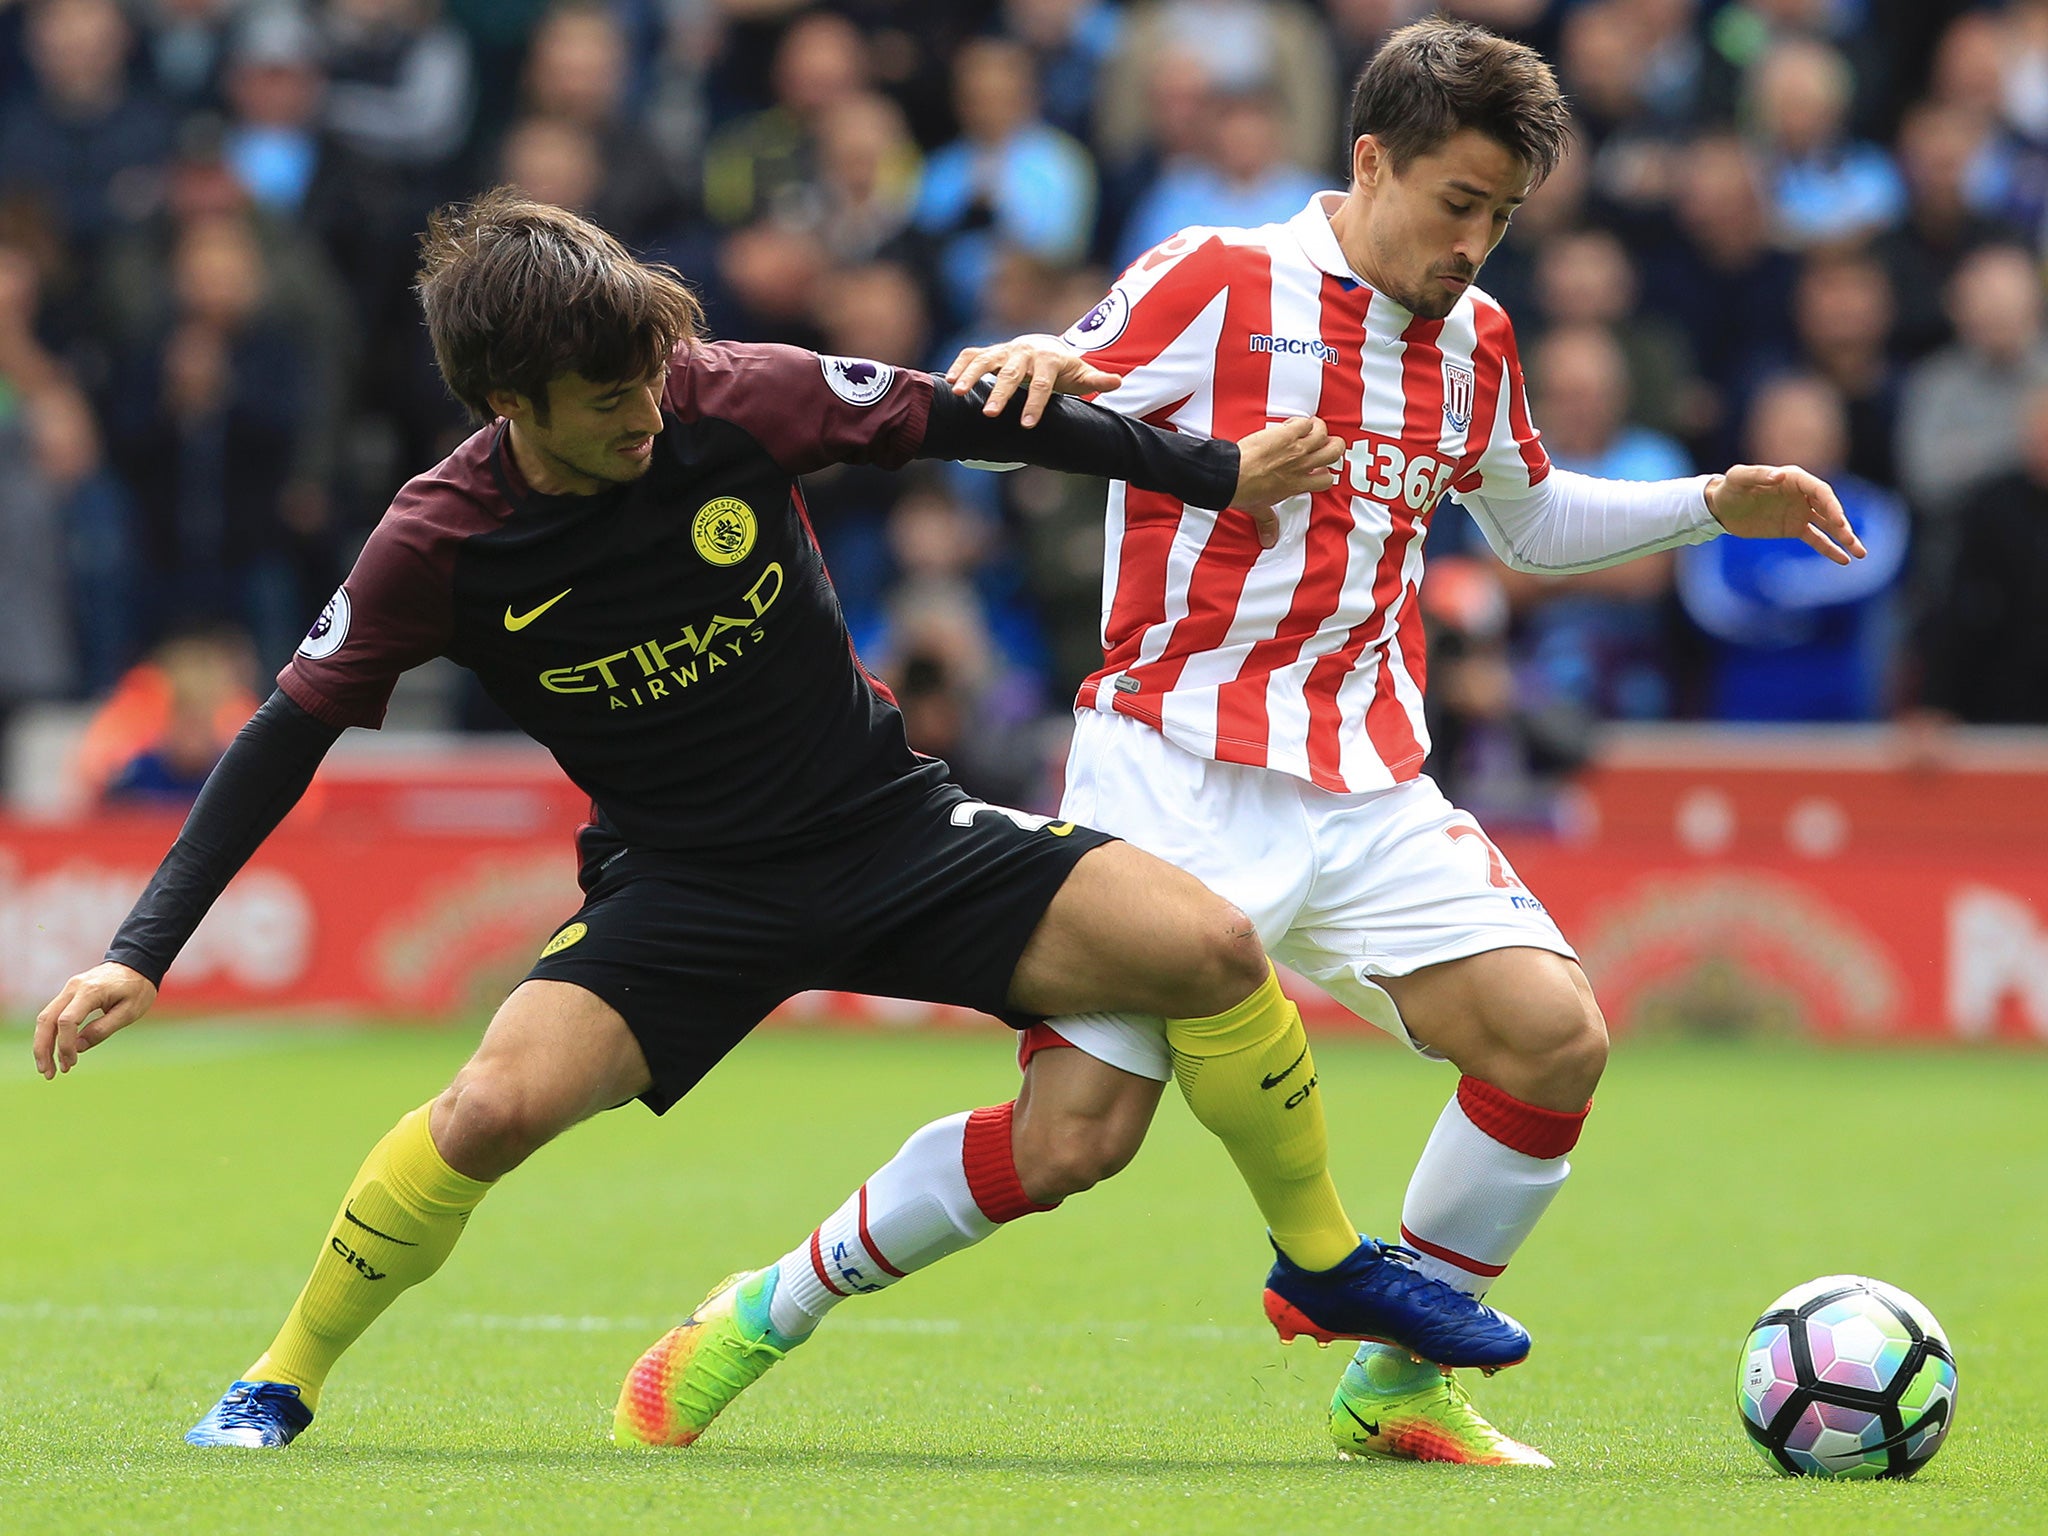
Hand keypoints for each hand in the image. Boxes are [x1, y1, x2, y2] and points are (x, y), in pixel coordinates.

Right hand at [33, 961, 156, 1079]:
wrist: (136, 963)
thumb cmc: (137, 988)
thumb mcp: (129, 1011)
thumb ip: (103, 1029)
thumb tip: (78, 1047)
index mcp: (91, 991)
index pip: (67, 1020)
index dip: (65, 1044)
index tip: (71, 1062)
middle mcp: (73, 988)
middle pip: (47, 1020)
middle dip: (43, 1048)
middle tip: (49, 1073)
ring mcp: (68, 989)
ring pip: (45, 1018)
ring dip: (43, 1044)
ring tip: (50, 1069)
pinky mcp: (68, 994)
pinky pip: (53, 1015)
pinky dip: (50, 1035)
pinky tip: (55, 1053)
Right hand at [943, 334, 1121, 426]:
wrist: (1044, 345)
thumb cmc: (1063, 368)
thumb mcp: (1081, 373)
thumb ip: (1096, 380)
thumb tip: (1117, 382)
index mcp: (1047, 360)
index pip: (1041, 384)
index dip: (1035, 404)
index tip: (1027, 425)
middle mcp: (1023, 352)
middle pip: (1011, 373)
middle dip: (1000, 393)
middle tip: (990, 414)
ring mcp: (1004, 350)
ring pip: (985, 360)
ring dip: (971, 375)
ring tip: (957, 393)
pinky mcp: (990, 351)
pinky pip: (971, 354)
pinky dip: (959, 365)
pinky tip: (947, 382)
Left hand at [1229, 416, 1342, 546]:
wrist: (1231, 476)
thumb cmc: (1244, 492)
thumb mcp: (1259, 510)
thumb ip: (1267, 523)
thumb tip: (1268, 540)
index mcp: (1297, 485)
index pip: (1327, 480)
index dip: (1325, 472)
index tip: (1317, 469)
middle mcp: (1301, 466)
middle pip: (1335, 451)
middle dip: (1332, 445)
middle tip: (1321, 443)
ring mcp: (1296, 448)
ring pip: (1323, 433)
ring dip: (1317, 428)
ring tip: (1306, 429)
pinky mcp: (1286, 433)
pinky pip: (1305, 422)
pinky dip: (1300, 420)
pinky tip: (1290, 424)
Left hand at [1705, 464, 1865, 563]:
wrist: (1720, 507)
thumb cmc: (1729, 488)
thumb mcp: (1738, 478)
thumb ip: (1758, 474)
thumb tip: (1781, 475)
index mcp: (1795, 478)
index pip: (1821, 491)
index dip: (1832, 506)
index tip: (1838, 522)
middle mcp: (1802, 494)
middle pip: (1829, 509)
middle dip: (1842, 525)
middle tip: (1851, 540)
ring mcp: (1800, 512)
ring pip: (1828, 525)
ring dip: (1844, 538)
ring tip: (1860, 553)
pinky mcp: (1794, 528)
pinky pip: (1816, 539)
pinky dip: (1829, 549)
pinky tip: (1844, 560)